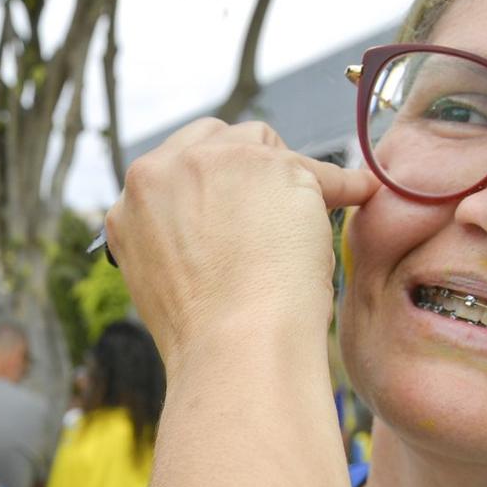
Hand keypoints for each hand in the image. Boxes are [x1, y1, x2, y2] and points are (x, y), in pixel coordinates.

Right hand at [103, 118, 375, 360]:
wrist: (235, 347)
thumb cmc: (205, 332)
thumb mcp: (160, 277)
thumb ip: (174, 235)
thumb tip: (212, 226)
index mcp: (129, 204)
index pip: (173, 169)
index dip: (208, 187)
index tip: (233, 209)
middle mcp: (164, 171)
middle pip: (214, 139)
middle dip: (242, 165)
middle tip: (267, 208)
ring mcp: (216, 161)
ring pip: (263, 143)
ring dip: (285, 174)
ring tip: (306, 218)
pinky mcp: (272, 164)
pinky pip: (319, 168)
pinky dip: (342, 186)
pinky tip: (357, 195)